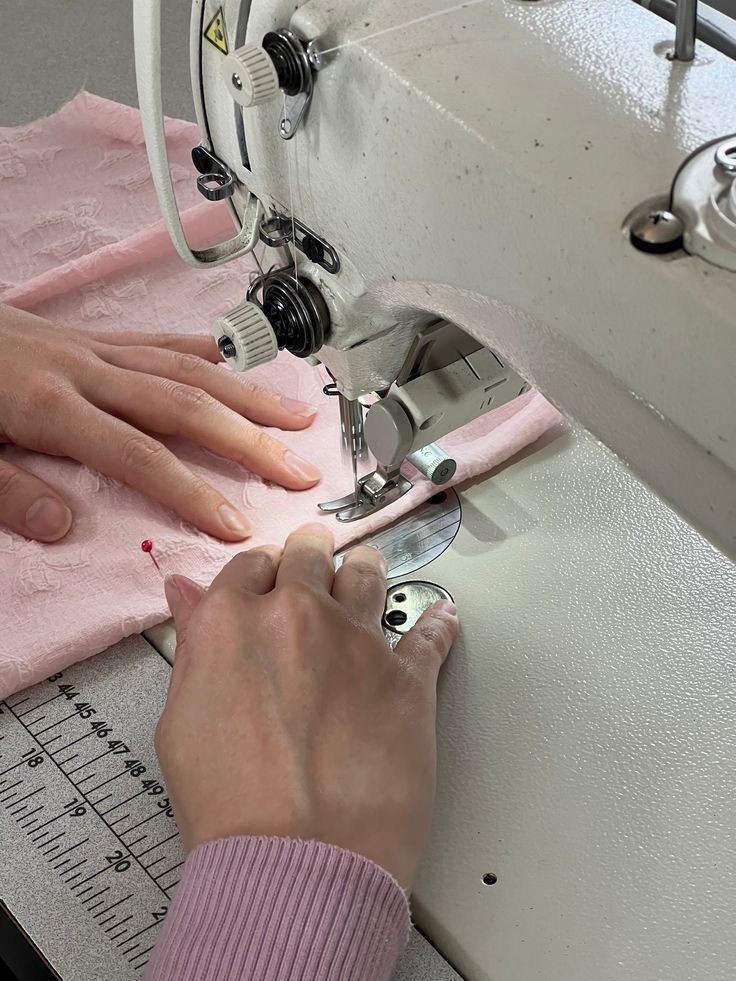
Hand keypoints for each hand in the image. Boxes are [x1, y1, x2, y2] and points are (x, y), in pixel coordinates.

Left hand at [0, 305, 321, 542]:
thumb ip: (5, 490)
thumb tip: (60, 525)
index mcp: (50, 405)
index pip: (137, 455)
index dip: (192, 492)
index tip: (236, 526)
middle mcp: (86, 371)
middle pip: (184, 405)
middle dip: (248, 442)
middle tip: (299, 473)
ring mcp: (96, 348)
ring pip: (186, 368)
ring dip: (247, 395)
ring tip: (297, 419)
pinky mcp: (94, 337)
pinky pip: (161, 340)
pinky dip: (205, 351)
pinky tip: (239, 363)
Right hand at [157, 523, 458, 889]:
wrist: (296, 862)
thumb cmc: (231, 808)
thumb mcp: (181, 721)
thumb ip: (193, 645)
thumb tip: (186, 595)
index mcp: (233, 622)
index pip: (251, 565)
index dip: (261, 573)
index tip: (269, 583)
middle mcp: (298, 616)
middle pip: (311, 556)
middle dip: (312, 558)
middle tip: (316, 568)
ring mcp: (359, 642)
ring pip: (368, 574)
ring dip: (365, 573)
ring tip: (367, 577)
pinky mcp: (409, 677)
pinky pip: (430, 633)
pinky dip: (437, 623)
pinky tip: (440, 617)